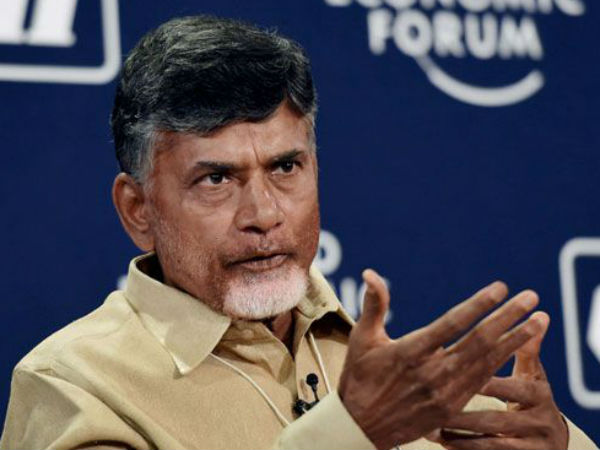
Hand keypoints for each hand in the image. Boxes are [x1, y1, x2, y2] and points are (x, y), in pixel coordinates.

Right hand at [338, 269, 543, 449]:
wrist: (360, 427)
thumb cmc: (359, 377)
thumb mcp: (362, 339)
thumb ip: (374, 305)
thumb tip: (371, 273)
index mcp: (409, 352)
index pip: (452, 323)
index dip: (479, 305)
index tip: (500, 288)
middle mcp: (431, 373)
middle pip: (479, 341)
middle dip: (508, 317)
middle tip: (531, 297)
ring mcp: (443, 393)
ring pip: (487, 363)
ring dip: (515, 340)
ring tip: (538, 321)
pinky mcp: (450, 408)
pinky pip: (482, 382)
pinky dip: (501, 363)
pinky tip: (517, 349)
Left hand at [432, 312, 567, 449]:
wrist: (550, 440)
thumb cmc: (530, 395)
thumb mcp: (531, 372)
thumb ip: (527, 347)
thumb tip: (539, 314)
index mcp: (537, 392)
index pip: (510, 387)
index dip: (484, 383)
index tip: (452, 375)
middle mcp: (538, 420)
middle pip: (496, 418)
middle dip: (464, 414)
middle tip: (434, 407)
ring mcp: (530, 443)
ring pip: (490, 441)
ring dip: (460, 434)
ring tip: (433, 427)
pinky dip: (466, 449)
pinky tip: (444, 442)